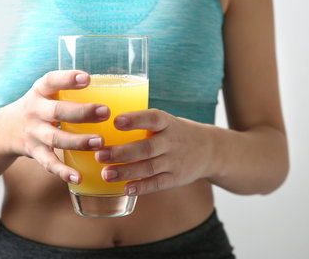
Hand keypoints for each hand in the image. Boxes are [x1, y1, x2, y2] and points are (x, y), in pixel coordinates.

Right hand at [2, 70, 109, 183]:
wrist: (6, 129)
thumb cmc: (41, 106)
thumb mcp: (48, 92)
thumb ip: (70, 91)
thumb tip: (115, 89)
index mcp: (40, 91)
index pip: (52, 80)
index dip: (68, 79)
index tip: (87, 78)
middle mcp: (35, 110)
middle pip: (57, 111)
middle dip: (82, 112)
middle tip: (105, 112)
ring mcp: (34, 133)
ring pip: (55, 138)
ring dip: (78, 141)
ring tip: (100, 142)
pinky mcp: (35, 152)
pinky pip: (49, 163)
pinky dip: (63, 171)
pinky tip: (78, 177)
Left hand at [95, 109, 214, 195]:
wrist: (209, 149)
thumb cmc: (174, 132)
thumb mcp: (164, 121)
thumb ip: (140, 122)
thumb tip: (103, 122)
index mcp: (167, 122)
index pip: (152, 118)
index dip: (135, 119)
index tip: (116, 121)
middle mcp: (172, 141)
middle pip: (147, 147)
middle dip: (122, 152)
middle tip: (100, 154)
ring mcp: (175, 161)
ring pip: (149, 168)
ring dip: (126, 172)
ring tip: (106, 174)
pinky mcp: (176, 178)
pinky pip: (158, 184)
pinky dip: (141, 187)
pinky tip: (125, 189)